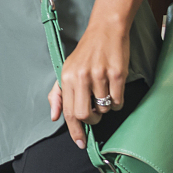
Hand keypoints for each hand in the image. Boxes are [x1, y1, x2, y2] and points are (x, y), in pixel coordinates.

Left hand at [50, 11, 130, 148]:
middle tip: (94, 113)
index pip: (68, 111)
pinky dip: (117, 102)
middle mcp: (81, 77)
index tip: (80, 143)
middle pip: (84, 114)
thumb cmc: (86, 52)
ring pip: (104, 109)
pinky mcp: (117, 74)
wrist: (105, 29)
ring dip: (105, 107)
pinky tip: (114, 89)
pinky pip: (118, 101)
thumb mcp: (66, 69)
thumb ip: (58, 94)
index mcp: (67, 77)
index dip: (74, 130)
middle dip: (91, 120)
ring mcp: (99, 75)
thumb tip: (54, 117)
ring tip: (104, 91)